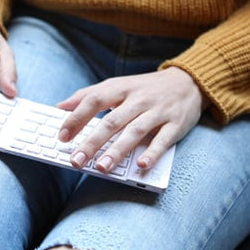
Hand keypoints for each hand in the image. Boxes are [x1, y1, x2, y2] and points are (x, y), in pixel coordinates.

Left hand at [57, 67, 208, 172]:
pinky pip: (163, 141)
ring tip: (101, 167)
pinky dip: (152, 153)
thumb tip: (60, 107)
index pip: (94, 100)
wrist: (189, 82)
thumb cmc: (145, 88)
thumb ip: (88, 95)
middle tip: (76, 161)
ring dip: (117, 151)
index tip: (62, 136)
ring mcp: (157, 112)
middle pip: (112, 121)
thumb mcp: (117, 84)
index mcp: (121, 88)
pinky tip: (140, 166)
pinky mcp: (176, 125)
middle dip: (92, 142)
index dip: (77, 118)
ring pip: (134, 132)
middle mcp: (138, 99)